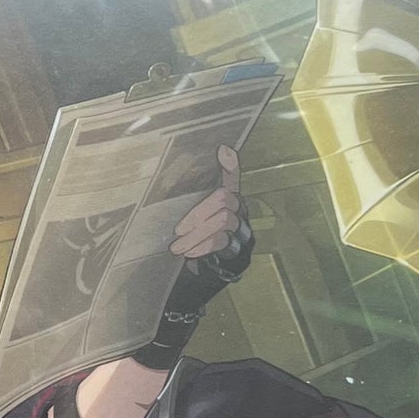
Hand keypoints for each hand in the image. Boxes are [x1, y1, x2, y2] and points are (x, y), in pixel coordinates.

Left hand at [169, 145, 249, 262]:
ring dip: (196, 234)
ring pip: (223, 220)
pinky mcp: (239, 247)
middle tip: (177, 230)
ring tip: (177, 247)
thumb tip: (189, 168)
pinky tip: (189, 252)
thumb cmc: (201, 237)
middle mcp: (240, 209)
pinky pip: (222, 241)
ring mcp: (241, 228)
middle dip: (198, 214)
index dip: (230, 165)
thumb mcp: (195, 217)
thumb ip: (193, 196)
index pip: (232, 177)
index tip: (221, 149)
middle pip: (224, 199)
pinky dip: (203, 246)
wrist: (212, 268)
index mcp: (230, 198)